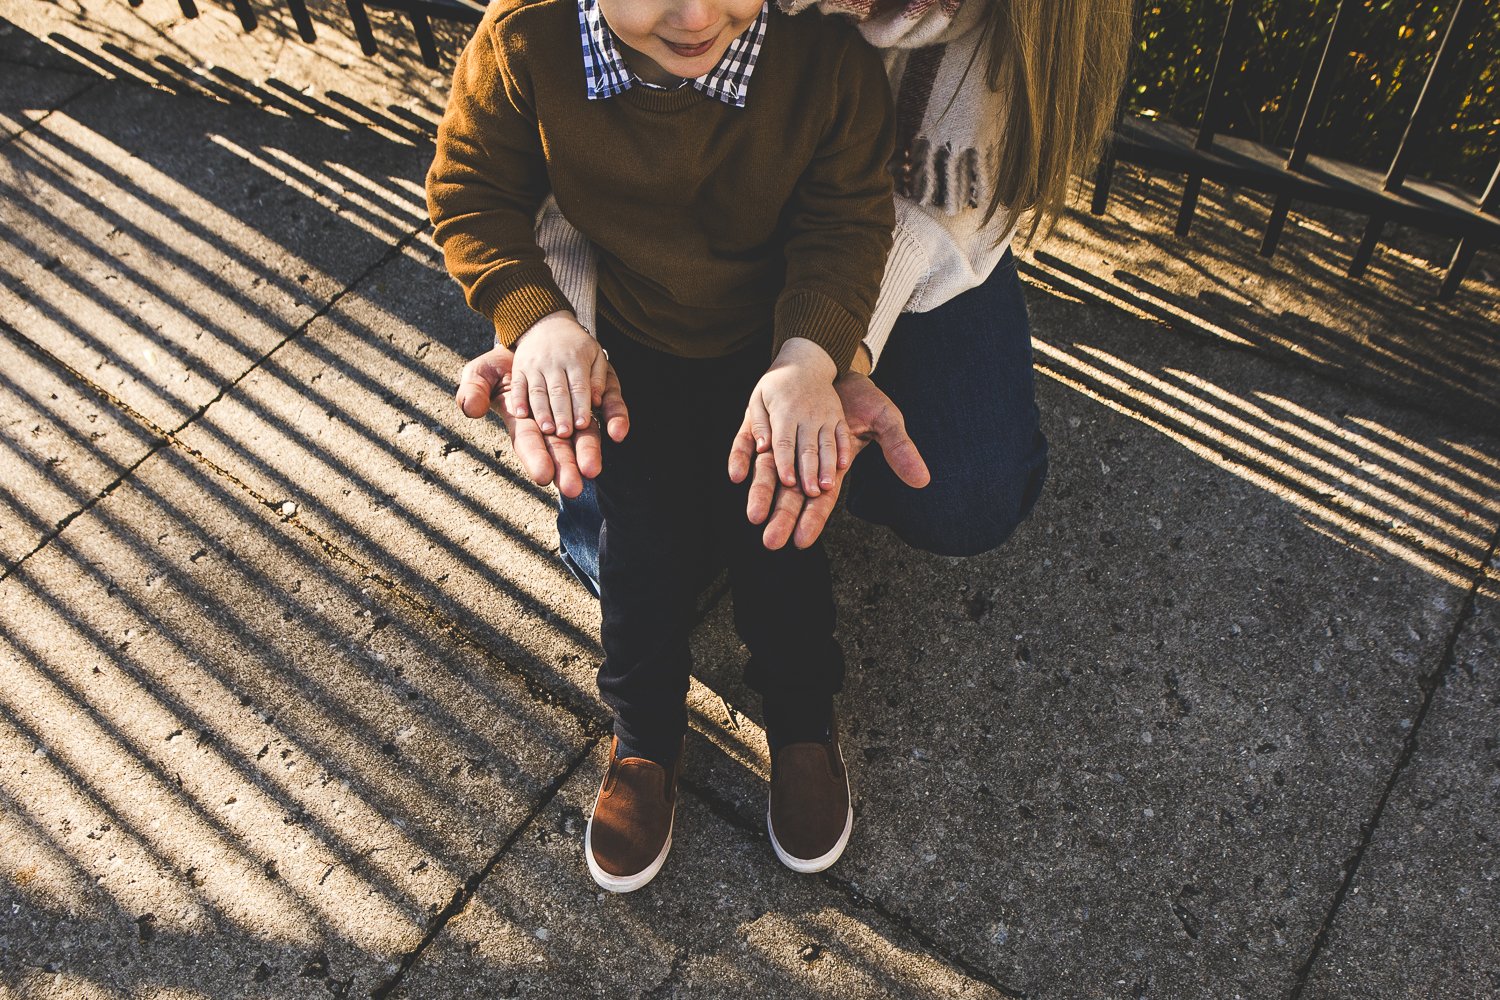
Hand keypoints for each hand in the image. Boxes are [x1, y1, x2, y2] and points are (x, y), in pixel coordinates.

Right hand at [456, 341, 628, 496]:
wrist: (532, 345)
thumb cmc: (500, 366)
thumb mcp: (481, 373)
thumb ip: (473, 390)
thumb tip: (470, 409)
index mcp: (522, 423)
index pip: (528, 443)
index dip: (535, 458)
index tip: (542, 476)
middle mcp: (551, 425)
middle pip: (558, 449)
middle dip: (565, 467)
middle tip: (574, 488)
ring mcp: (574, 413)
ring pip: (584, 434)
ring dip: (589, 451)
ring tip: (593, 470)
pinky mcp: (593, 397)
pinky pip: (606, 408)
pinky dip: (614, 419)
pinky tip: (618, 432)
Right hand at [508, 311, 607, 437]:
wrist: (547, 324)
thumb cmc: (577, 347)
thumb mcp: (596, 356)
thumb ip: (599, 378)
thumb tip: (597, 401)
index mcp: (576, 360)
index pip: (579, 387)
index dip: (580, 406)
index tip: (582, 424)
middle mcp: (554, 362)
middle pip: (558, 391)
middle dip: (562, 413)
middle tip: (565, 434)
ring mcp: (534, 365)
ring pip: (538, 391)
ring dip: (542, 411)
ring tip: (547, 429)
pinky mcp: (519, 368)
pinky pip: (518, 385)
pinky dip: (518, 400)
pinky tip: (521, 414)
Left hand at [728, 369, 928, 548]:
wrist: (838, 368)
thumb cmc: (862, 398)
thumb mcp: (884, 421)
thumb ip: (899, 449)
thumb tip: (922, 480)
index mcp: (831, 466)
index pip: (821, 499)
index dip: (812, 519)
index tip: (801, 542)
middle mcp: (804, 461)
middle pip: (791, 495)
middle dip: (782, 517)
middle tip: (770, 543)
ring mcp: (784, 443)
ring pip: (769, 473)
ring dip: (760, 494)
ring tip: (753, 518)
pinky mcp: (767, 424)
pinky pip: (751, 443)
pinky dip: (743, 457)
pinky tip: (735, 474)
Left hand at [735, 338, 851, 498]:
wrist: (805, 360)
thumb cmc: (776, 385)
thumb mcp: (759, 398)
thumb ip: (759, 423)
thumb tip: (761, 448)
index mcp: (784, 412)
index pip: (784, 442)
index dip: (786, 463)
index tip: (788, 481)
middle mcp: (806, 415)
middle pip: (807, 448)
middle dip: (809, 472)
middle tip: (811, 494)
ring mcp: (825, 416)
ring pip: (827, 445)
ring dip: (827, 467)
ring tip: (827, 487)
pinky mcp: (837, 416)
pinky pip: (842, 434)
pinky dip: (843, 450)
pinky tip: (843, 465)